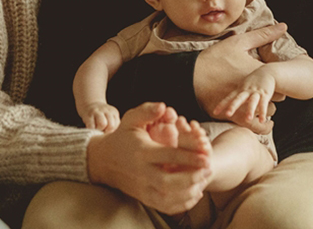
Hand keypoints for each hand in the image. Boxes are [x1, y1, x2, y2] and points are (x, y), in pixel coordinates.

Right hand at [86, 103, 211, 214]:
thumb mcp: (131, 119)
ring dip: (189, 192)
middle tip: (208, 169)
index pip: (168, 156)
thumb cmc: (122, 136)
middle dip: (191, 177)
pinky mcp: (143, 197)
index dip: (189, 157)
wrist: (103, 160)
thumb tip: (164, 106)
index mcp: (141, 152)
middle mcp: (141, 173)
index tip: (207, 156)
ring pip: (167, 198)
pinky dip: (181, 204)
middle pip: (167, 182)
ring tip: (204, 181)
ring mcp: (142, 188)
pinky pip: (164, 206)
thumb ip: (147, 110)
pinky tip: (194, 193)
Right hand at [194, 23, 286, 132]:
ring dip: (265, 107)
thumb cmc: (215, 58)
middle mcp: (254, 90)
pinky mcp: (236, 116)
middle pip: (277, 96)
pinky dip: (261, 124)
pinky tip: (261, 120)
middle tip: (265, 90)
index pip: (280, 80)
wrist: (192, 76)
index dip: (277, 80)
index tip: (271, 78)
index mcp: (257, 72)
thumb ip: (263, 35)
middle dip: (273, 93)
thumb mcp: (238, 42)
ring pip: (268, 111)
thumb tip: (283, 25)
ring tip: (259, 102)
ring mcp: (246, 104)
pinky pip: (256, 125)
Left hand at [213, 67, 276, 130]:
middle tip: (228, 114)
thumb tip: (226, 105)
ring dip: (250, 110)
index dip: (222, 105)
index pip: (229, 98)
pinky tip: (262, 121)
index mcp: (240, 90)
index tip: (215, 112)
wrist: (267, 72)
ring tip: (248, 119)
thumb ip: (236, 95)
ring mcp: (256, 92)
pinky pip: (263, 104)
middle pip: (238, 99)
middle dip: (233, 106)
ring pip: (252, 101)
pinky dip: (263, 113)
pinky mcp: (265, 94)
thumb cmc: (253, 82)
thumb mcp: (242, 86)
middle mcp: (246, 91)